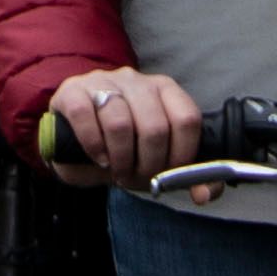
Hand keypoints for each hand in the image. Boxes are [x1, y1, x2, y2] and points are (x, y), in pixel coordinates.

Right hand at [47, 64, 204, 189]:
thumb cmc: (124, 151)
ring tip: (117, 170)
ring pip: (120, 121)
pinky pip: (85, 114)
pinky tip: (98, 157)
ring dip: (121, 158)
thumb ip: (187, 179)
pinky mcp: (73, 91)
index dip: (181, 154)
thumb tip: (203, 195)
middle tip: (138, 176)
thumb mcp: (156, 164)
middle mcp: (135, 80)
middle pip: (155, 126)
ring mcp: (102, 82)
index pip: (187, 118)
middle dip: (148, 163)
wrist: (76, 142)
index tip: (168, 173)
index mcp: (164, 90)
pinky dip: (93, 144)